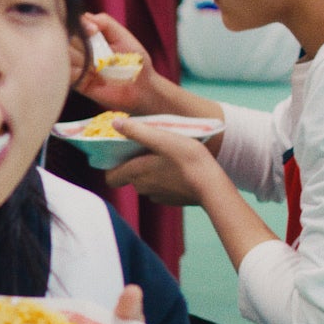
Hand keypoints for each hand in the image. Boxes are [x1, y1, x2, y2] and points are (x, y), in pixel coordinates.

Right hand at [72, 13, 154, 110]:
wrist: (142, 87)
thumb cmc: (135, 60)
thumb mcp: (123, 36)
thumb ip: (105, 22)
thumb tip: (84, 16)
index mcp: (90, 36)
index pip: (73, 25)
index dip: (80, 26)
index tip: (94, 31)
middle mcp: (81, 49)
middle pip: (66, 40)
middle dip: (81, 45)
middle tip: (99, 53)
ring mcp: (78, 66)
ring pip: (65, 57)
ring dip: (82, 60)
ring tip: (98, 67)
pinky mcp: (78, 82)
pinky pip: (68, 74)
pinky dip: (79, 73)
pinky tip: (92, 76)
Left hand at [103, 117, 225, 206]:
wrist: (212, 186)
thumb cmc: (187, 159)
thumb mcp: (162, 139)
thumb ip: (137, 131)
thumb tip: (115, 123)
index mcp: (136, 173)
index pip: (111, 177)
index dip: (112, 165)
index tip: (120, 152)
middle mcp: (142, 188)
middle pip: (129, 176)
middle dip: (134, 163)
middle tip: (147, 146)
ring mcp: (157, 196)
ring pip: (146, 181)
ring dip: (150, 170)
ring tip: (164, 154)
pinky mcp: (171, 199)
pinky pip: (161, 188)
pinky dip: (164, 178)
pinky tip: (177, 168)